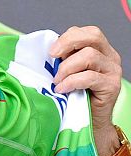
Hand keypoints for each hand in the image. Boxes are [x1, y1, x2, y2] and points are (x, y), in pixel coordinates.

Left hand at [50, 25, 121, 155]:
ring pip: (89, 56)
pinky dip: (71, 81)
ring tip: (57, 81)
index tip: (51, 52)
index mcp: (100, 50)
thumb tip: (43, 50)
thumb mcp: (66, 72)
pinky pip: (89, 77)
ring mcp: (113, 71)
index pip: (86, 32)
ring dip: (67, 68)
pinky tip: (62, 89)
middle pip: (93, 35)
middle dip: (68, 43)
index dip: (67, 37)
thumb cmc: (73, 96)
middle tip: (52, 56)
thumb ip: (62, 59)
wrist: (89, 123)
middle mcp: (110, 57)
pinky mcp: (112, 86)